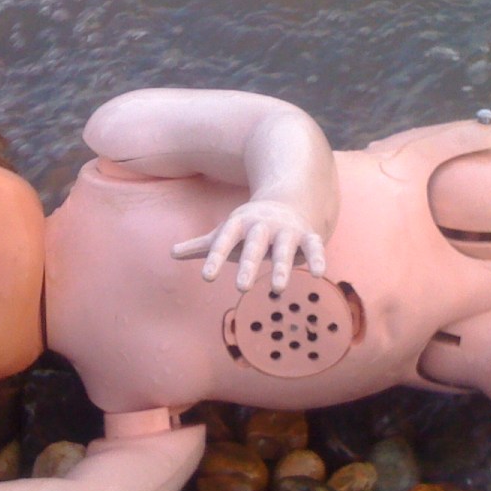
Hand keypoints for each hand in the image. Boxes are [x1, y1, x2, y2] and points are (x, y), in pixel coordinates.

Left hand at [172, 199, 325, 292]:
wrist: (287, 201)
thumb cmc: (249, 228)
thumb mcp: (225, 233)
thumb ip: (201, 246)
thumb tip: (171, 253)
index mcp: (239, 225)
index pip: (224, 241)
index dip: (215, 258)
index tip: (206, 277)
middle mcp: (263, 226)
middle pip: (254, 246)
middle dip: (249, 264)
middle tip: (241, 288)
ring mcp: (286, 230)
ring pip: (284, 249)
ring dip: (282, 267)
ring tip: (277, 288)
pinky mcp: (307, 236)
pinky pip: (314, 247)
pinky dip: (317, 259)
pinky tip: (318, 276)